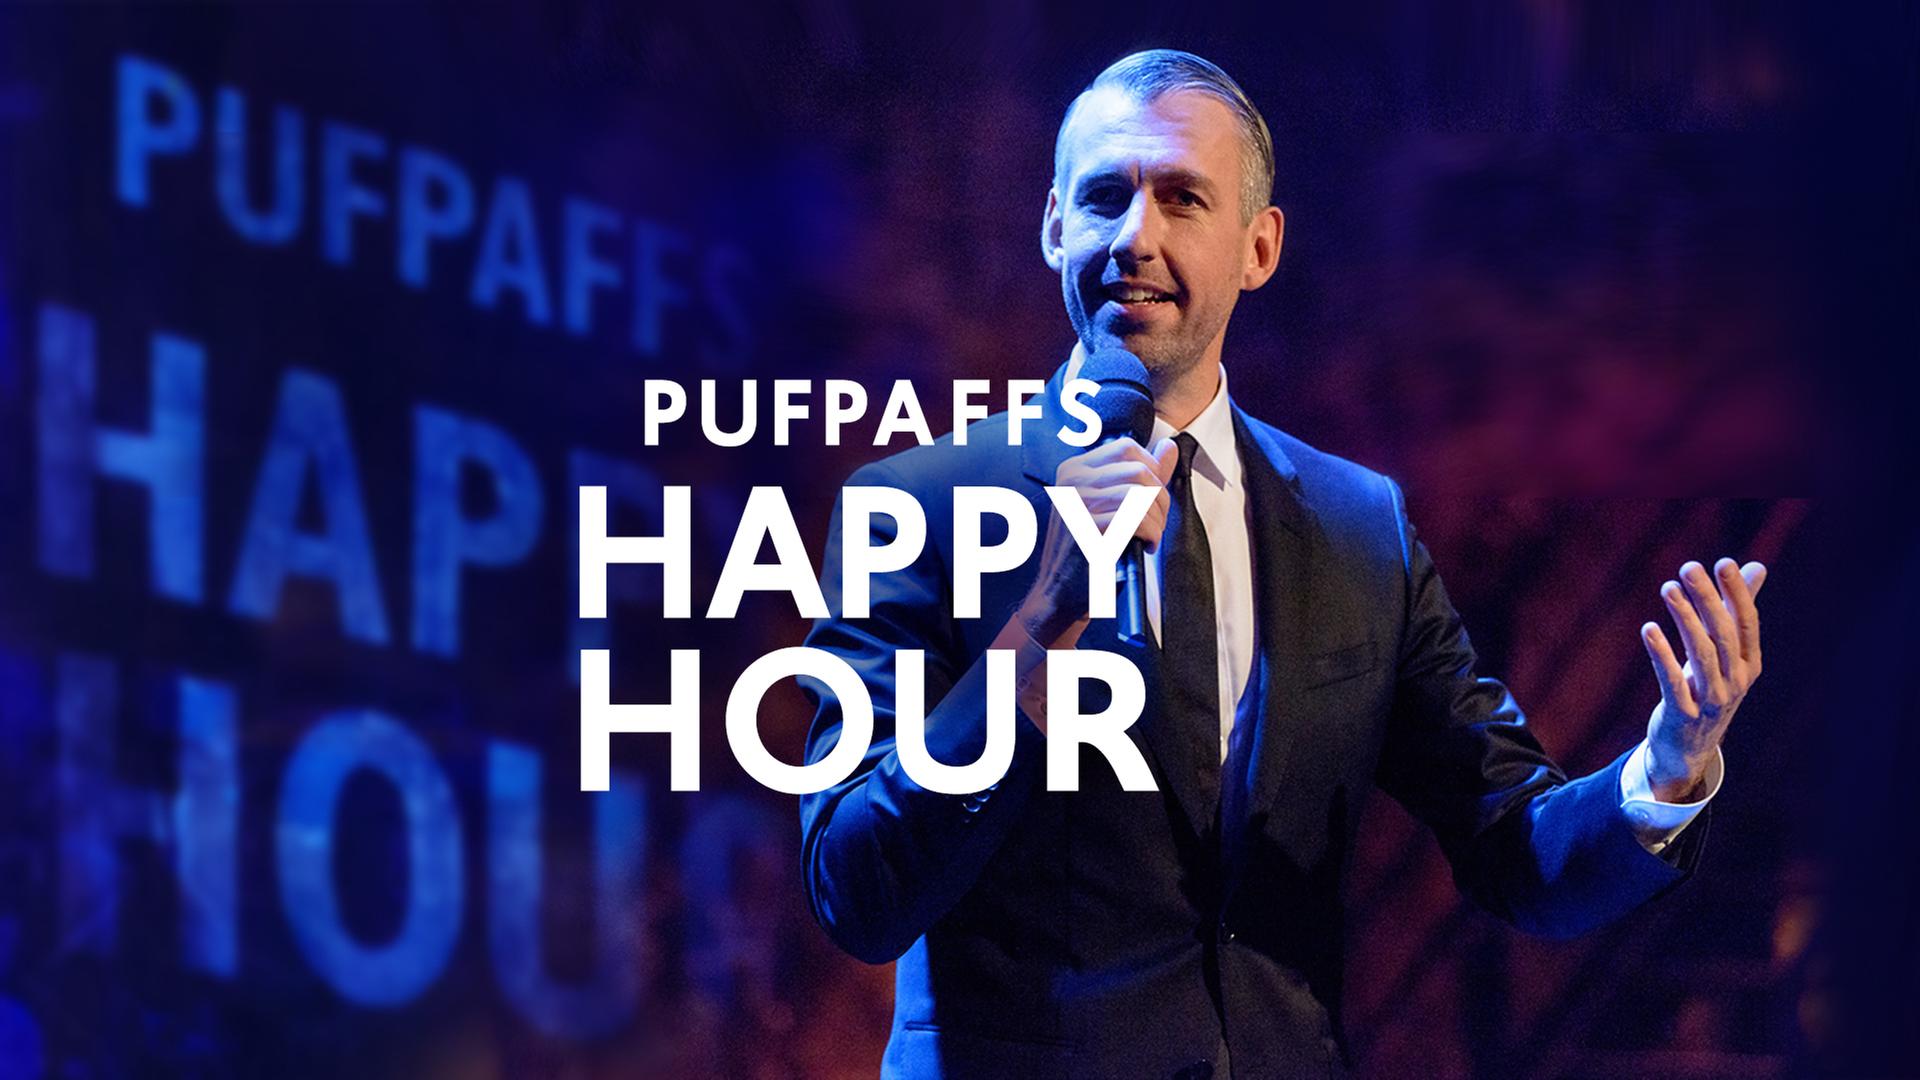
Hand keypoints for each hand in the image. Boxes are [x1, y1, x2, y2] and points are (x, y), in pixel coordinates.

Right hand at [1013, 435, 1177, 646]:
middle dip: (1160, 499)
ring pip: (1141, 495)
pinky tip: (1144, 547)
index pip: (1127, 448)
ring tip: (1151, 537)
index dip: (1153, 471)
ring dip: (1157, 520)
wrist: (1060, 593)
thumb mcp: (1112, 506)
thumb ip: (1143, 475)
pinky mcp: (1086, 527)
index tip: (1152, 499)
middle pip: (1139, 470)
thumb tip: (1171, 447)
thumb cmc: (1089, 551)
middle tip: (1157, 524)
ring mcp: (1076, 502)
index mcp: (1075, 468)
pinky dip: (1150, 535)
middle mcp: (1072, 479)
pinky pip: (1136, 520)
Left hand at [1639, 557, 1767, 801]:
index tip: (1724, 563)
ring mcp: (1711, 701)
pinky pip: (1673, 682)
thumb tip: (1755, 566)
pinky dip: (1662, 654)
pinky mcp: (1683, 715)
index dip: (1738, 594)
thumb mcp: (1726, 653)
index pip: (1747, 624)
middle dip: (1708, 599)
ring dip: (1685, 619)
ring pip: (1702, 655)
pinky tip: (1649, 629)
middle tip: (1690, 568)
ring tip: (1669, 588)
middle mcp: (1736, 682)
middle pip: (1724, 635)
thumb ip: (1737, 610)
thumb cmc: (1707, 689)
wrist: (1688, 749)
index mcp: (1749, 664)